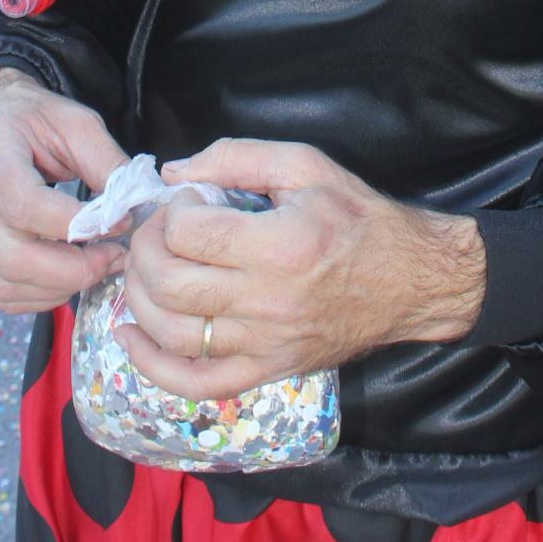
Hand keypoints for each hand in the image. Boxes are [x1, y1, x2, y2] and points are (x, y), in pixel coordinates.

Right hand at [0, 67, 128, 313]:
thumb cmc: (33, 119)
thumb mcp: (76, 123)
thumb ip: (107, 162)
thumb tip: (136, 205)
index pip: (25, 206)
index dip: (76, 225)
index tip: (118, 223)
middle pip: (12, 256)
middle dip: (73, 269)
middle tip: (113, 257)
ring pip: (3, 283)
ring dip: (59, 288)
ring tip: (97, 267)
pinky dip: (38, 297)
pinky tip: (68, 278)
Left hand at [115, 138, 486, 399]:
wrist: (412, 281)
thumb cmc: (359, 218)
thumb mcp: (307, 166)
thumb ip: (237, 158)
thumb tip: (173, 173)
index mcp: (281, 245)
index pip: (190, 233)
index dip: (172, 210)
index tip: (188, 200)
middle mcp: (269, 301)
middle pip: (171, 285)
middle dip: (145, 251)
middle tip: (155, 231)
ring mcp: (267, 344)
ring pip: (174, 335)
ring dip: (138, 299)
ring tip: (143, 270)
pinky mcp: (268, 371)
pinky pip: (198, 383)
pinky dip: (152, 366)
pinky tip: (130, 336)